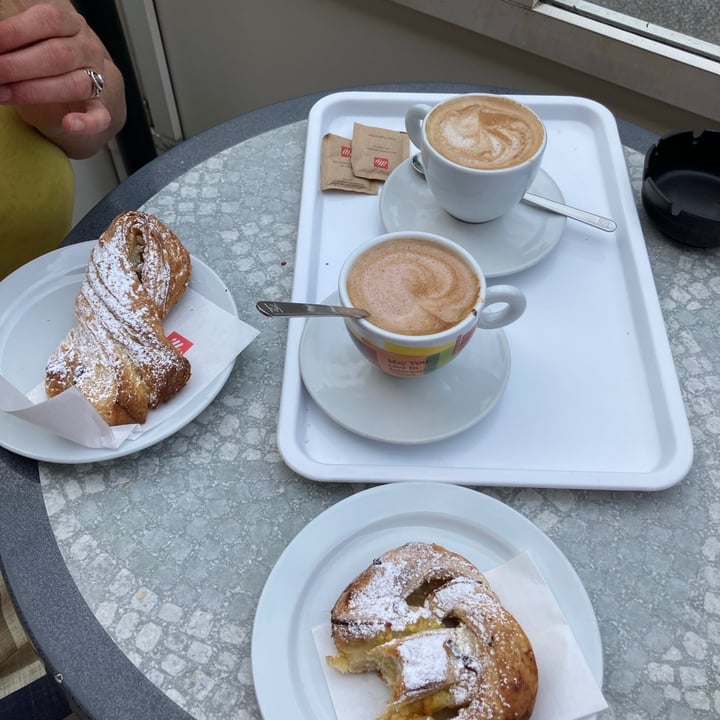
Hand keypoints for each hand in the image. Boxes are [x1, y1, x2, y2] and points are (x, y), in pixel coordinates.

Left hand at [0, 0, 125, 156]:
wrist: (75, 76)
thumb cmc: (41, 52)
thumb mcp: (29, 34)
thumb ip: (13, 34)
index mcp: (71, 24)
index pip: (48, 20)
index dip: (17, 31)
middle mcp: (88, 49)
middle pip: (58, 55)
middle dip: (18, 66)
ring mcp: (97, 78)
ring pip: (75, 85)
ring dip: (35, 91)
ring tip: (3, 94)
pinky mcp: (99, 106)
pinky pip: (100, 117)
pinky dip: (87, 123)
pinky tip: (69, 124)